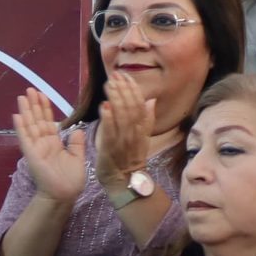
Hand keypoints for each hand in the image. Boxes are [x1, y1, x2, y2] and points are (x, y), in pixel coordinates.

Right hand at [11, 91, 85, 203]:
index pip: (48, 121)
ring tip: (22, 96)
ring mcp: (36, 148)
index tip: (42, 94)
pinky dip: (21, 127)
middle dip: (34, 104)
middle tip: (29, 89)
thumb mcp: (78, 158)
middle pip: (37, 120)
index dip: (45, 108)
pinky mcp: (32, 155)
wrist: (65, 195)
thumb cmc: (71, 180)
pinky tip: (17, 116)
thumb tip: (76, 130)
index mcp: (54, 143)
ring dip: (26, 111)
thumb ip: (76, 144)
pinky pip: (25, 139)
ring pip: (30, 125)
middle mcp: (43, 143)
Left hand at [95, 72, 158, 188]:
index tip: (125, 75)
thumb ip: (146, 118)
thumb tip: (151, 100)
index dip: (133, 88)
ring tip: (108, 84)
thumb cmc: (129, 157)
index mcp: (141, 127)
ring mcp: (124, 140)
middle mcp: (135, 132)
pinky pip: (111, 132)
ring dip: (116, 98)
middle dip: (123, 89)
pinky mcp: (112, 148)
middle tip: (115, 75)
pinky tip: (104, 105)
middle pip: (132, 106)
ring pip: (122, 116)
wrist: (125, 180)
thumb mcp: (142, 136)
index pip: (139, 103)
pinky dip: (108, 118)